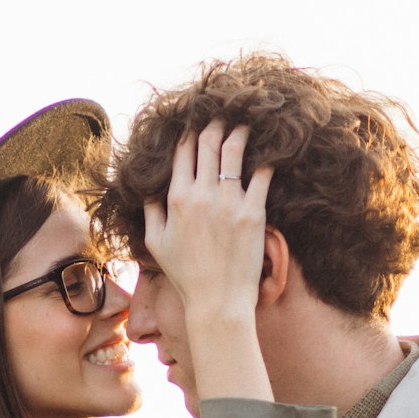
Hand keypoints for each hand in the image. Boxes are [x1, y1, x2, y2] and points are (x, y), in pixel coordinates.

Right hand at [142, 120, 272, 322]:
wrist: (217, 301)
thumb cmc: (185, 276)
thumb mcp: (156, 244)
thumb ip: (150, 212)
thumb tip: (149, 190)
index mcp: (176, 199)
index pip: (183, 152)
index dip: (190, 133)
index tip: (197, 124)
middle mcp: (201, 195)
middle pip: (208, 144)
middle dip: (215, 125)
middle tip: (223, 116)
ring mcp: (229, 202)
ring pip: (234, 152)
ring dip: (239, 133)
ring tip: (245, 125)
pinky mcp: (253, 213)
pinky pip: (261, 175)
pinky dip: (265, 159)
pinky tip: (269, 151)